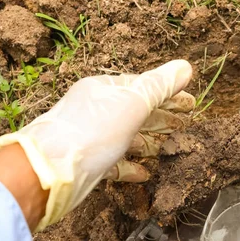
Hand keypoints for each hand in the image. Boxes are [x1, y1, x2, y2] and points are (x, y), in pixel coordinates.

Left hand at [0, 60, 193, 230]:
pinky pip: (115, 162)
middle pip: (136, 111)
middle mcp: (96, 111)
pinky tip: (146, 173)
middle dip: (162, 116)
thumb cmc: (91, 132)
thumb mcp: (131, 104)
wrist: (48, 172)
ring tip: (169, 147)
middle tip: (186, 123)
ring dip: (149, 141)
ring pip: (126, 137)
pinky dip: (132, 166)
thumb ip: (158, 87)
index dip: (170, 94)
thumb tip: (185, 67)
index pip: (143, 87)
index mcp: (104, 91)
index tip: (192, 103)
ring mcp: (91, 139)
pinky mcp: (87, 165)